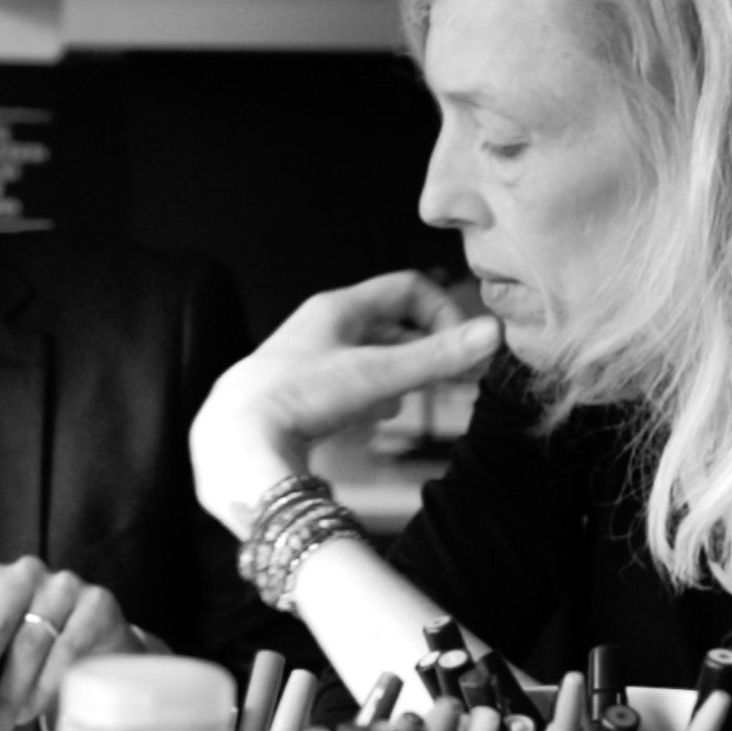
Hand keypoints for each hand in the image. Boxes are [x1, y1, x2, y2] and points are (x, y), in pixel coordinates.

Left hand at [0, 556, 149, 730]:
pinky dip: (46, 685)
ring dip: (10, 694)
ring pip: (29, 643)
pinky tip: (35, 710)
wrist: (99, 649)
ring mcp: (63, 584)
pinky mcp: (97, 602)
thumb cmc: (36, 654)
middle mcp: (24, 574)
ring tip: (0, 729)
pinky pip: (67, 649)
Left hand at [190, 270, 501, 536]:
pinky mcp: (298, 393)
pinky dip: (369, 395)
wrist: (236, 442)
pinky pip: (347, 383)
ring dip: (396, 375)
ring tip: (406, 399)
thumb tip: (494, 333)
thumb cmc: (301, 398)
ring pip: (369, 355)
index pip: (408, 288)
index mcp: (338, 307)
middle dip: (423, 349)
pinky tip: (371, 417)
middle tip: (451, 379)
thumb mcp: (378, 375)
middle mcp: (321, 326)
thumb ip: (438, 357)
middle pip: (389, 323)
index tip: (460, 351)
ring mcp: (308, 359)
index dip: (443, 313)